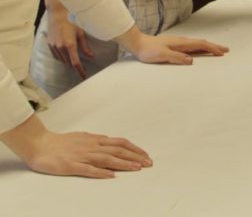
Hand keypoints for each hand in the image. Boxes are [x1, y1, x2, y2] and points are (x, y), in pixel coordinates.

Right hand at [0, 115, 151, 178]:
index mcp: (95, 140)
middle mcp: (92, 146)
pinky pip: (89, 169)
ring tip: (137, 168)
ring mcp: (82, 156)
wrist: (40, 144)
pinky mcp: (72, 166)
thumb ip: (97, 141)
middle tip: (148, 163)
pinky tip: (112, 176)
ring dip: (124, 163)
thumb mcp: (83, 137)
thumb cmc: (61, 142)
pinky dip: (101, 172)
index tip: (145, 155)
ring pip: (108, 159)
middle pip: (118, 150)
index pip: (120, 143)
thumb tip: (111, 143)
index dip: (134, 149)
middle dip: (135, 156)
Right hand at [47, 14, 93, 79]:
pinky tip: (66, 55)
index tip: (84, 76)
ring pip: (62, 60)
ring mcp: (54, 46)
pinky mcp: (49, 44)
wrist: (57, 13)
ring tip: (75, 61)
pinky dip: (62, 57)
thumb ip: (85, 46)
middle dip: (75, 66)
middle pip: (69, 63)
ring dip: (68, 62)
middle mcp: (60, 47)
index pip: (75, 62)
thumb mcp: (81, 32)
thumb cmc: (72, 20)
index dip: (80, 71)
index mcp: (70, 45)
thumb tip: (91, 56)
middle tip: (82, 68)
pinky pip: (56, 56)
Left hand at [115, 27, 228, 64]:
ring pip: (198, 45)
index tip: (222, 53)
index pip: (201, 45)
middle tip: (225, 50)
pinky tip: (200, 52)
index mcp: (181, 43)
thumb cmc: (148, 50)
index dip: (212, 48)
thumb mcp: (162, 55)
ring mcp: (179, 44)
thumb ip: (177, 58)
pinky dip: (200, 49)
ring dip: (208, 47)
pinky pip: (192, 47)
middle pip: (202, 43)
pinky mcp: (175, 46)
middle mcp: (182, 42)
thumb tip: (192, 61)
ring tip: (216, 51)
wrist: (138, 44)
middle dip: (214, 46)